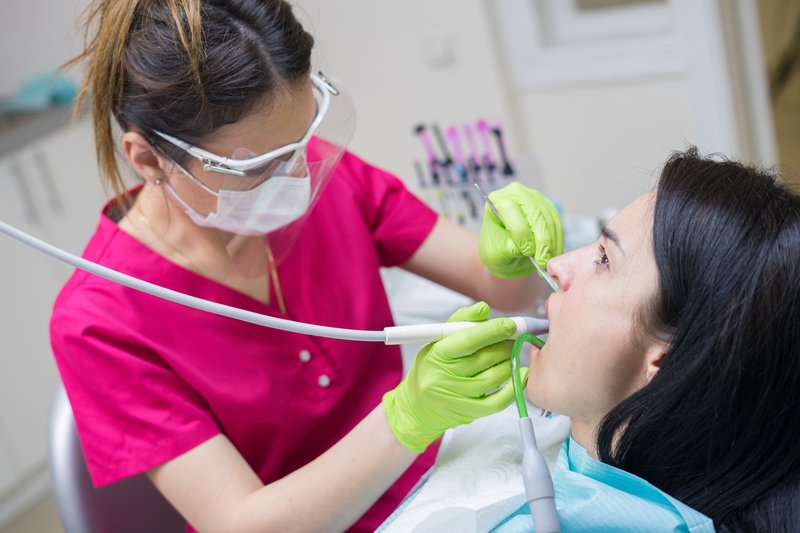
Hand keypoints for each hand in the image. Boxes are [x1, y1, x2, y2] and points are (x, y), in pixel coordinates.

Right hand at [382, 302, 527, 452]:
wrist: (416, 407)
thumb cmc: (430, 368)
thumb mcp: (437, 341)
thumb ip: (461, 321)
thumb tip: (484, 308)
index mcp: (437, 354)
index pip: (469, 339)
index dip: (494, 330)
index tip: (510, 325)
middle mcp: (445, 376)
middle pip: (486, 357)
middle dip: (506, 345)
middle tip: (512, 339)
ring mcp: (458, 396)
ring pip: (495, 376)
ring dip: (510, 362)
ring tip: (511, 355)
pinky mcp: (469, 413)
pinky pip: (498, 401)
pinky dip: (514, 387)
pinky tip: (520, 375)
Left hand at [479, 181, 562, 277]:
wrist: (504, 250)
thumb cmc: (496, 249)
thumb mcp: (495, 253)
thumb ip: (508, 248)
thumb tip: (527, 247)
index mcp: (497, 200)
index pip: (510, 209)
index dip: (521, 231)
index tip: (527, 252)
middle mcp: (517, 194)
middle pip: (535, 213)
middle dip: (542, 240)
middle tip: (542, 262)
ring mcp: (535, 199)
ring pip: (549, 220)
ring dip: (551, 243)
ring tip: (546, 263)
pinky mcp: (549, 208)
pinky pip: (557, 225)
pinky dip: (556, 242)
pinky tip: (552, 256)